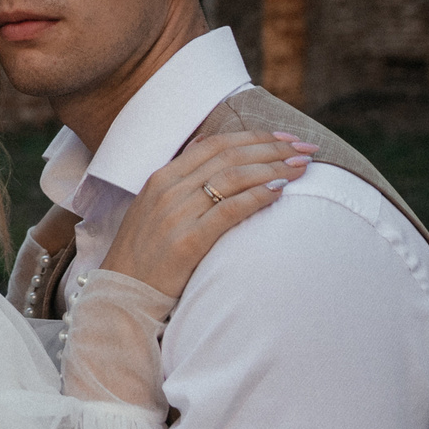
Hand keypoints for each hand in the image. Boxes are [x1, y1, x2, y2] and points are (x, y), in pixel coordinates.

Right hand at [101, 130, 315, 299]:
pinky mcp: (188, 241)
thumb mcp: (154, 205)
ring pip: (233, 177)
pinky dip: (257, 196)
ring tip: (302, 167)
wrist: (123, 291)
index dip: (254, 137)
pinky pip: (229, 210)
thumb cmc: (146, 251)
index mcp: (161, 177)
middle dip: (272, 148)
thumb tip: (210, 148)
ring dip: (273, 168)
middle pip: (229, 156)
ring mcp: (176, 214)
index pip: (215, 144)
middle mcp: (168, 190)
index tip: (284, 137)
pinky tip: (279, 191)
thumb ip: (181, 178)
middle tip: (306, 148)